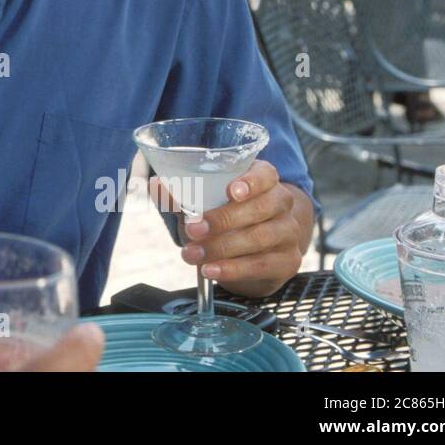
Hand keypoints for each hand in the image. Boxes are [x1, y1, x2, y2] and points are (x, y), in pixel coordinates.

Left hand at [175, 160, 307, 295]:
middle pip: (260, 208)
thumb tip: (155, 184)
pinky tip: (211, 270)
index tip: (231, 191)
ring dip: (221, 248)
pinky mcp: (288, 261)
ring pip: (259, 238)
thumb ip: (182, 194)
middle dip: (223, 219)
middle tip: (192, 229)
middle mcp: (282, 203)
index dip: (250, 182)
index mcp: (264, 180)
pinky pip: (261, 265)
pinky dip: (233, 269)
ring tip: (192, 254)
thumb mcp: (205, 202)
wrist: (257, 251)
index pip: (265, 175)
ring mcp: (289, 232)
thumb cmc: (227, 216)